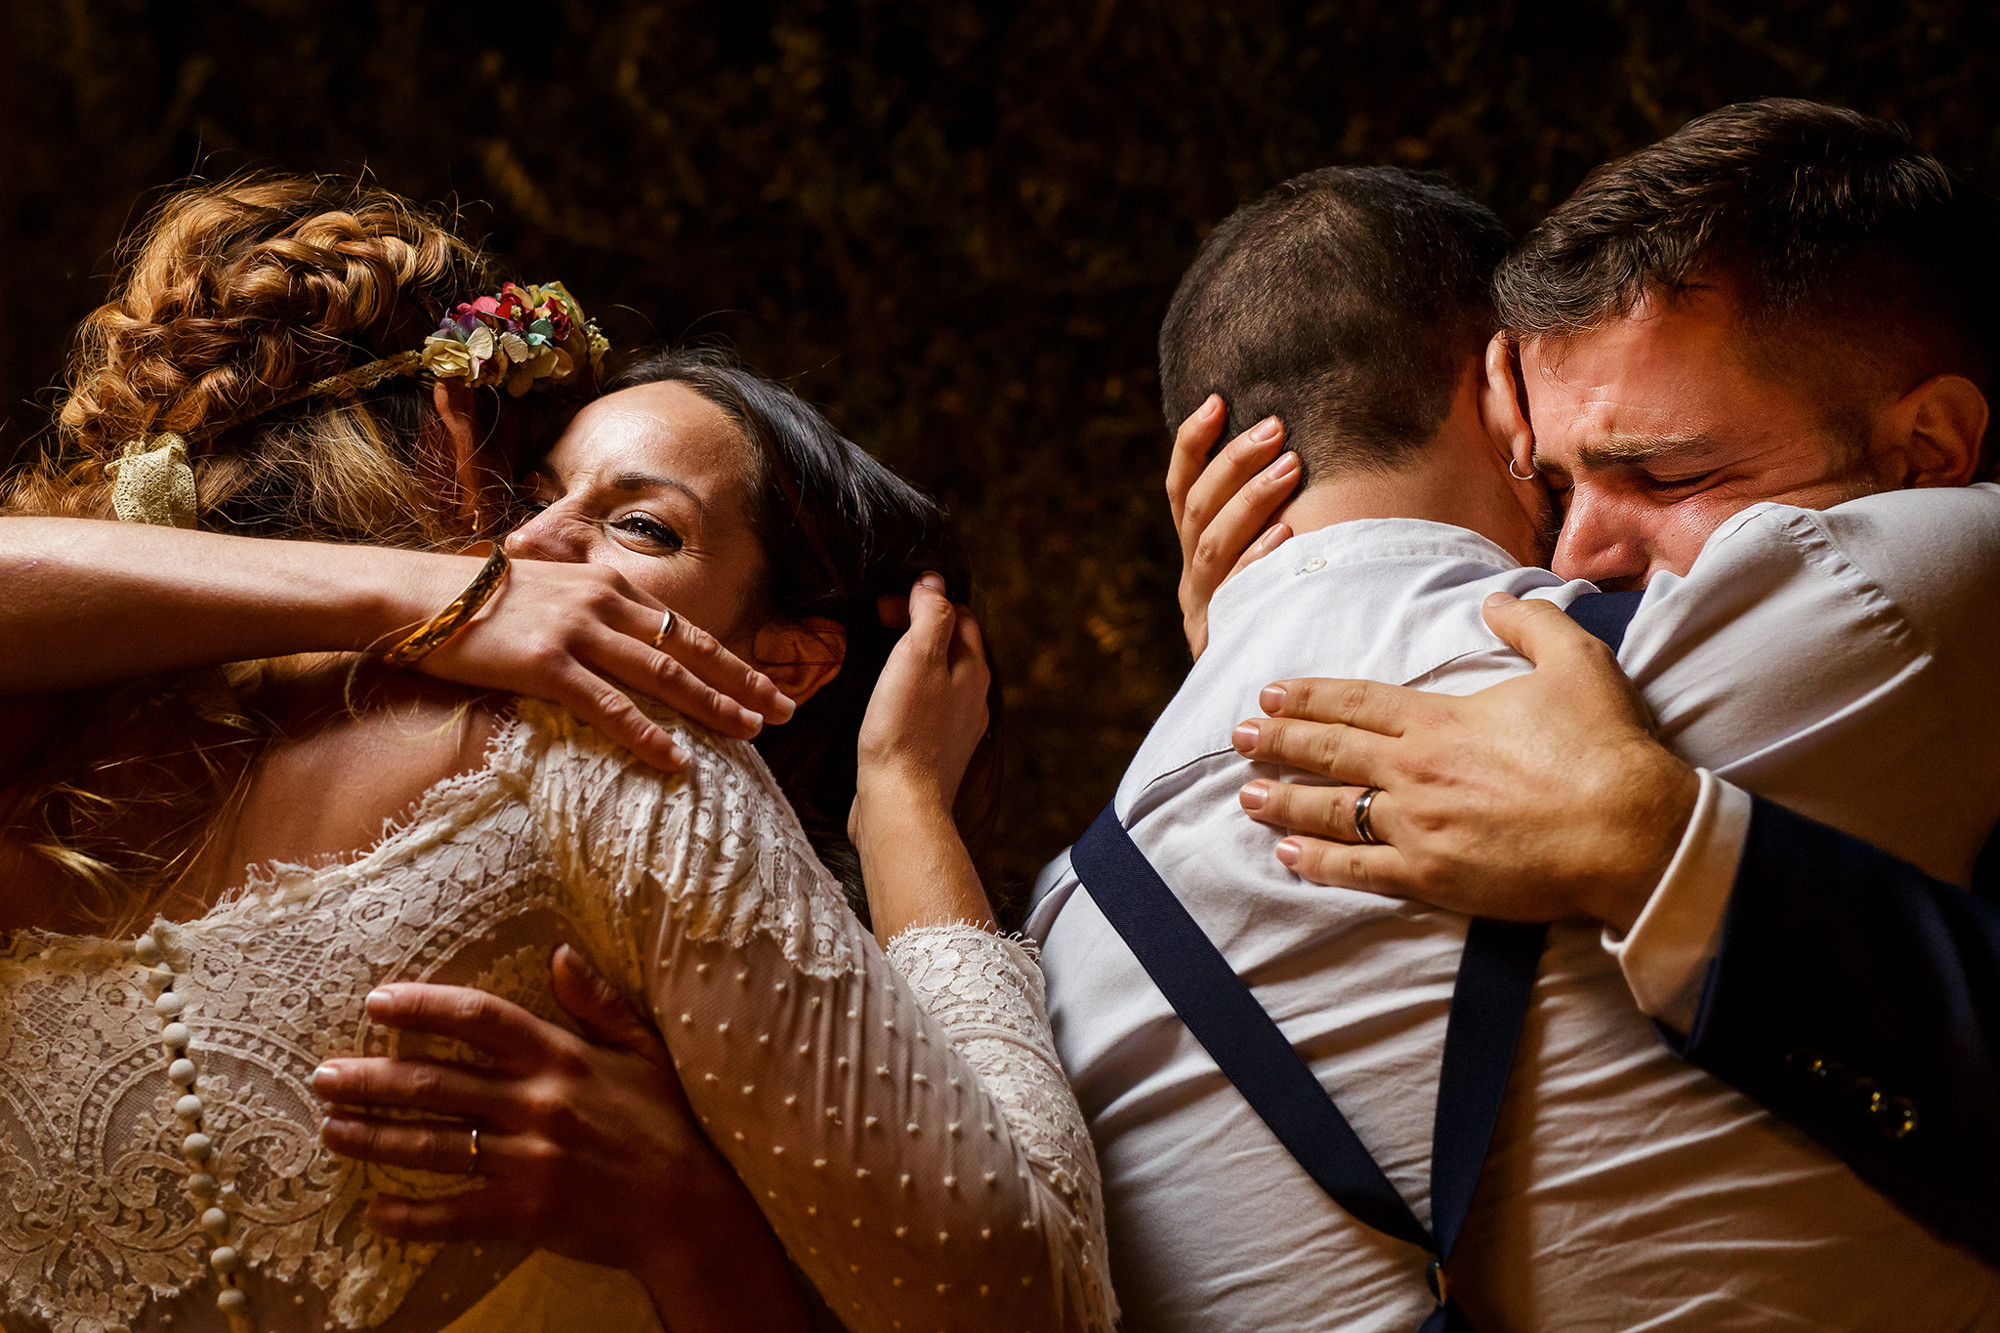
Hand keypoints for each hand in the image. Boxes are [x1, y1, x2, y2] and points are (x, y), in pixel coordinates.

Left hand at [312, 948, 807, 1331]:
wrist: (689, 1209)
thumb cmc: (667, 1125)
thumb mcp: (643, 1051)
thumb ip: (598, 1003)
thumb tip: (559, 953)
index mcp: (564, 1058)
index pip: (481, 1019)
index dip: (425, 1007)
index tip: (377, 1003)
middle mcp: (539, 1104)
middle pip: (438, 1083)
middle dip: (373, 1078)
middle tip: (324, 1076)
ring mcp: (528, 1161)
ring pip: (433, 1145)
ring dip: (375, 1137)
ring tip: (332, 1129)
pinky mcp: (525, 1213)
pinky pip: (454, 1214)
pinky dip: (411, 1216)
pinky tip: (376, 1212)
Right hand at [411, 554, 794, 769]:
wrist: (416, 596)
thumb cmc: (479, 603)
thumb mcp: (547, 595)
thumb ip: (589, 615)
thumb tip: (621, 644)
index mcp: (606, 587)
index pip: (685, 629)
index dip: (731, 661)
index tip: (769, 686)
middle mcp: (601, 604)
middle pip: (688, 650)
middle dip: (742, 683)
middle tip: (783, 714)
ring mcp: (576, 633)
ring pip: (661, 675)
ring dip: (710, 705)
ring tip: (749, 733)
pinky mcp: (545, 664)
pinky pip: (608, 705)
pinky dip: (647, 732)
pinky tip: (677, 758)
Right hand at [851, 574, 991, 819]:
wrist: (900, 802)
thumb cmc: (903, 731)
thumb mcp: (916, 657)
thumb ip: (930, 615)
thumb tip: (933, 582)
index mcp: (973, 670)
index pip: (959, 615)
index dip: (923, 601)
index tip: (885, 607)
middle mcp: (972, 698)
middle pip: (953, 646)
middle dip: (921, 627)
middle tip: (880, 624)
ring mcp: (957, 727)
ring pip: (941, 678)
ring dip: (915, 661)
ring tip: (881, 657)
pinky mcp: (935, 752)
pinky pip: (927, 709)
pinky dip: (910, 693)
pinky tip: (888, 702)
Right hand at [1165, 394, 1300, 658]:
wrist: (1274, 695)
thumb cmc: (1296, 605)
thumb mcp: (1275, 554)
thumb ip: (1276, 510)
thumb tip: (1307, 445)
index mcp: (1196, 546)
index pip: (1181, 487)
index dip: (1193, 442)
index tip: (1217, 401)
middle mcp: (1193, 574)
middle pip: (1198, 508)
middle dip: (1234, 461)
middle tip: (1276, 428)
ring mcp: (1205, 607)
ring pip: (1212, 543)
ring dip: (1250, 499)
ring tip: (1292, 465)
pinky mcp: (1221, 639)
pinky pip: (1236, 593)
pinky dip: (1258, 561)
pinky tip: (1287, 535)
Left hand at [1229, 592, 1699, 929]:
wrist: (1633, 832)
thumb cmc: (1607, 748)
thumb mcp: (1576, 662)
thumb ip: (1529, 624)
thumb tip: (1495, 599)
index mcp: (1441, 719)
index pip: (1355, 702)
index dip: (1307, 697)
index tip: (1270, 694)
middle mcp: (1416, 770)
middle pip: (1330, 752)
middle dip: (1277, 742)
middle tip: (1237, 736)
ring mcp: (1419, 827)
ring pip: (1331, 810)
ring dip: (1283, 800)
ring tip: (1245, 794)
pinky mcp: (1431, 878)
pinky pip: (1358, 869)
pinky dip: (1317, 862)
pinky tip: (1287, 854)